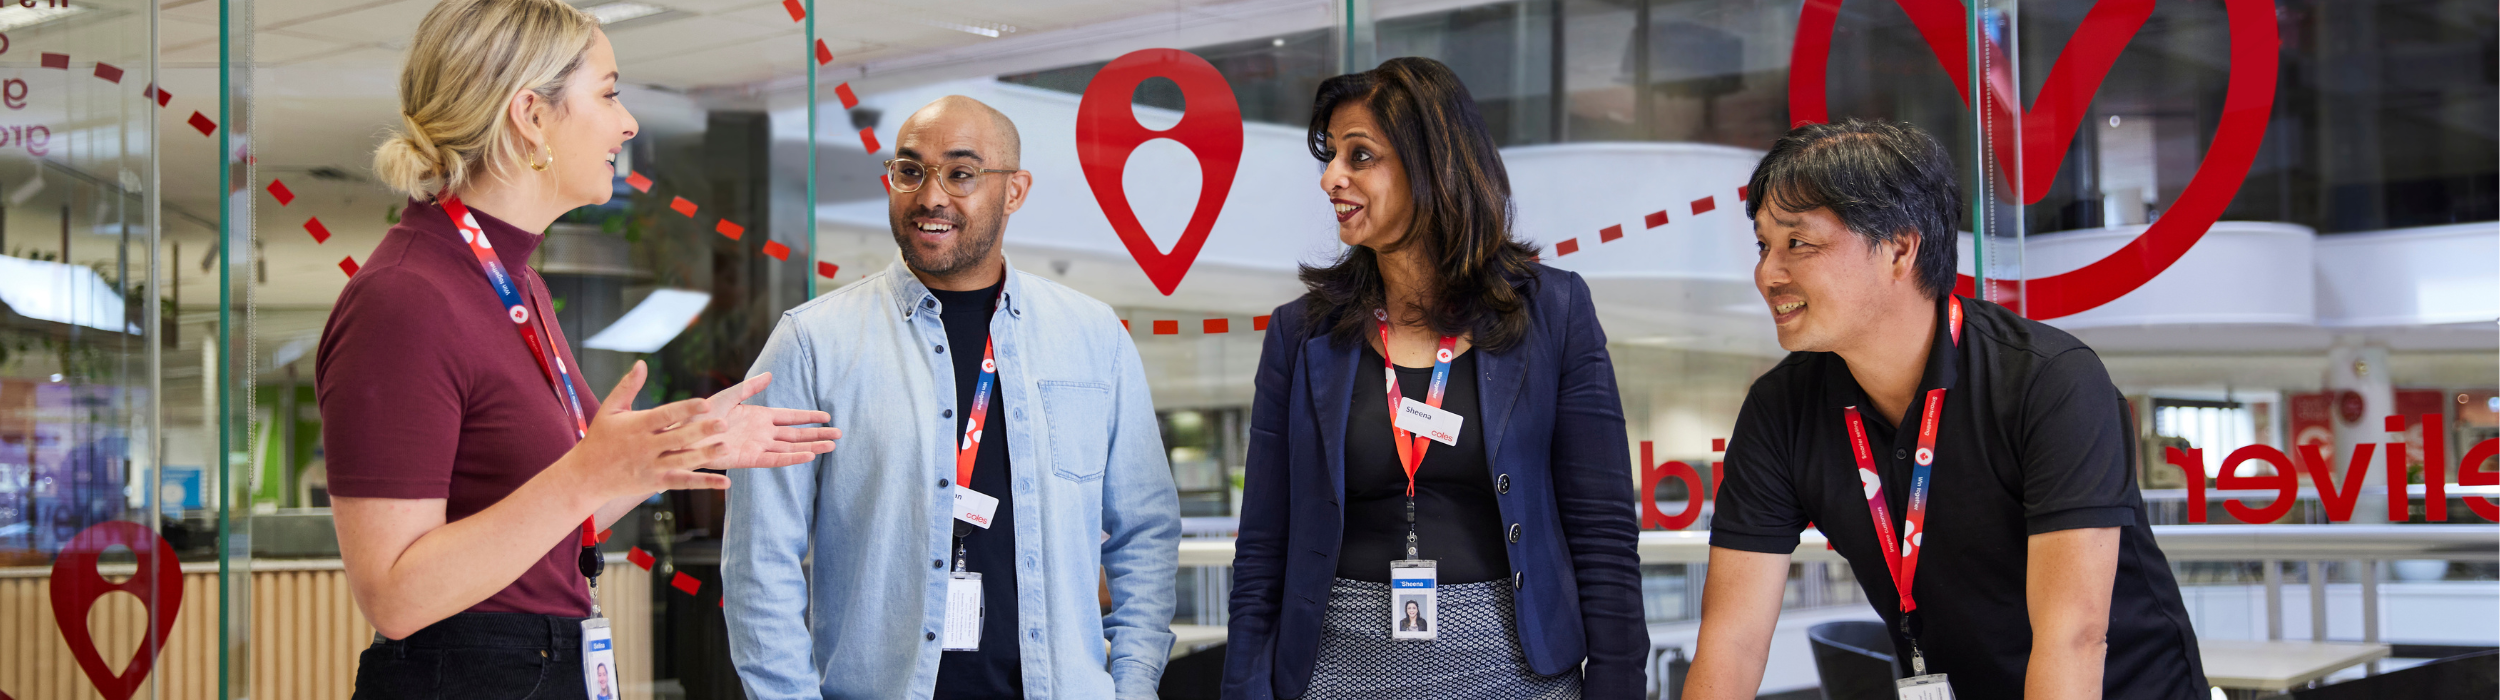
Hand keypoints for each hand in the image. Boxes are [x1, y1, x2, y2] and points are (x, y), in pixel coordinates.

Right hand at [562, 361, 731, 497]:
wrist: (585, 475)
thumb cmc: (599, 438)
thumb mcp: (609, 409)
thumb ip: (628, 386)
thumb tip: (641, 363)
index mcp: (637, 426)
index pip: (665, 415)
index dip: (685, 408)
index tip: (705, 402)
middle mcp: (646, 446)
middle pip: (678, 438)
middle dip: (701, 431)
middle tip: (724, 423)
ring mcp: (652, 466)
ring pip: (683, 461)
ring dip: (705, 455)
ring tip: (726, 447)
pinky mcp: (656, 483)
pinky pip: (683, 482)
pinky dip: (704, 483)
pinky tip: (725, 482)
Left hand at [686, 372, 839, 469]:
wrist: (683, 435)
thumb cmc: (701, 415)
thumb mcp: (728, 396)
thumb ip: (749, 387)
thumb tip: (770, 375)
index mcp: (759, 416)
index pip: (791, 417)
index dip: (809, 416)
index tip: (827, 416)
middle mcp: (762, 432)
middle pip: (797, 434)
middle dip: (818, 434)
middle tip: (839, 434)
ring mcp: (758, 446)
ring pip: (791, 447)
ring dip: (812, 446)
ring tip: (832, 446)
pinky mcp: (749, 459)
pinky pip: (775, 459)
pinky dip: (793, 458)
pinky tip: (809, 456)